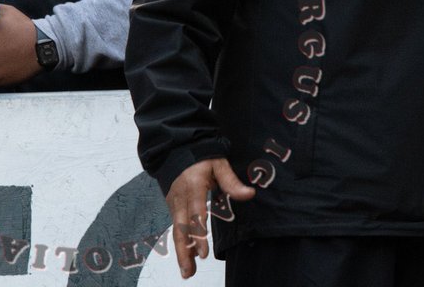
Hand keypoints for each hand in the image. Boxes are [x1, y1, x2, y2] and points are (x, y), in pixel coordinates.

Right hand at [166, 158, 255, 278]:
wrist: (177, 151)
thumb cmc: (201, 158)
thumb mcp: (219, 164)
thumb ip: (232, 181)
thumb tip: (250, 194)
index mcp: (193, 188)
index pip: (196, 215)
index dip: (198, 235)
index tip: (203, 254)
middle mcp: (180, 199)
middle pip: (181, 230)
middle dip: (184, 252)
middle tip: (189, 272)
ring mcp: (174, 204)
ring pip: (176, 232)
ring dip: (181, 253)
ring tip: (187, 272)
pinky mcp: (173, 208)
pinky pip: (177, 229)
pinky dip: (181, 244)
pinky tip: (187, 258)